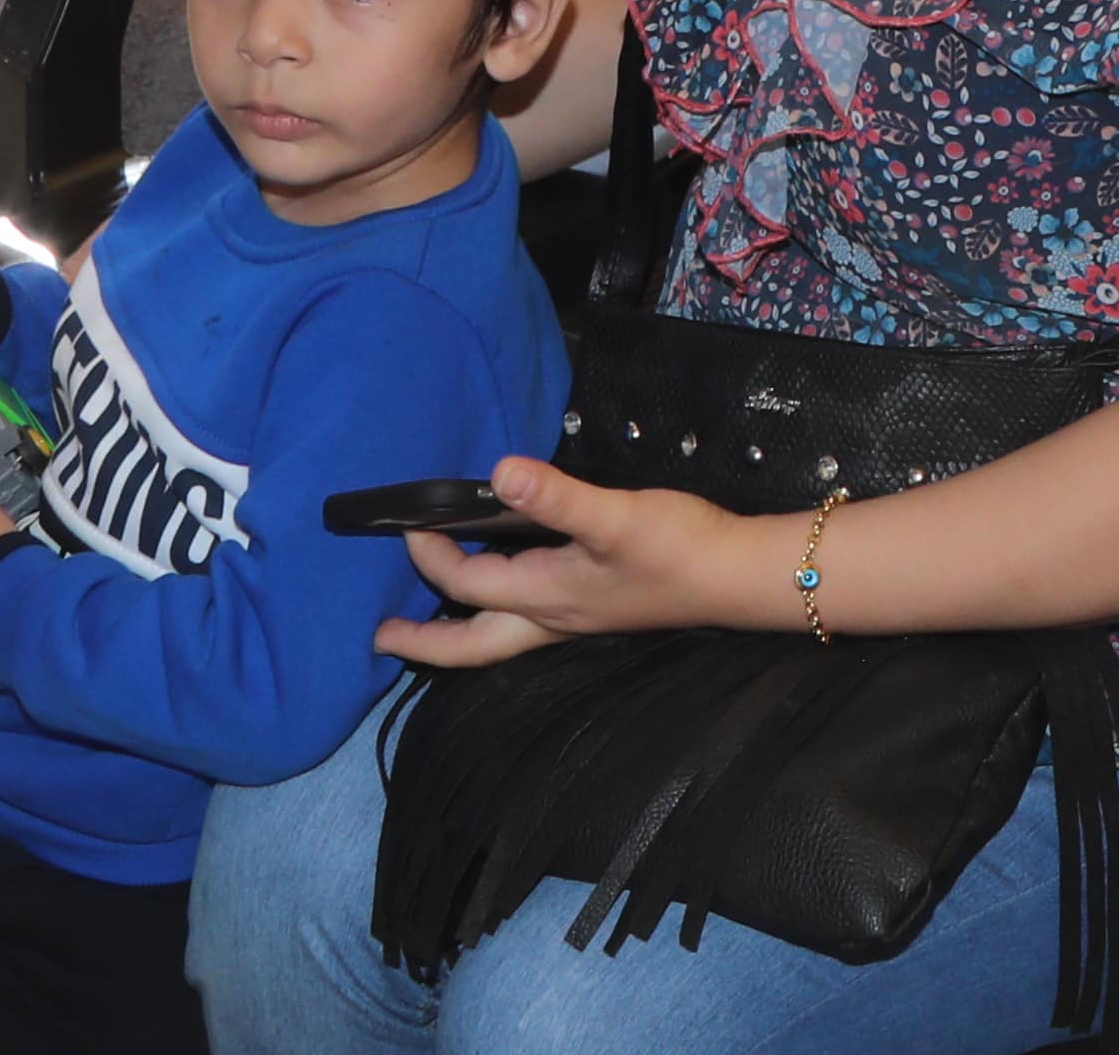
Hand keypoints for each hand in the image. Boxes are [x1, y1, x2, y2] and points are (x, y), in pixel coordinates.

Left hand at [374, 455, 759, 667]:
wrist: (736, 574)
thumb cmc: (677, 547)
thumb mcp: (614, 517)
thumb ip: (556, 497)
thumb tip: (499, 472)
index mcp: (545, 595)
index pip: (466, 582)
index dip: (430, 555)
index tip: (405, 523)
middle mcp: (552, 617)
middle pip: (472, 645)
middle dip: (424, 645)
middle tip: (382, 639)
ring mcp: (575, 618)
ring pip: (499, 637)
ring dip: (458, 632)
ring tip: (429, 618)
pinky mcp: (597, 606)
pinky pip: (527, 620)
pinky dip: (498, 613)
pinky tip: (507, 587)